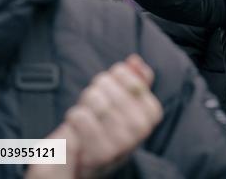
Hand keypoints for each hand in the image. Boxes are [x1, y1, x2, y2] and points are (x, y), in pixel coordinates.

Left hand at [28, 55, 162, 178]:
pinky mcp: (100, 156)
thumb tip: (134, 60)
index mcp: (151, 114)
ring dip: (84, 102)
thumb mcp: (125, 102)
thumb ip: (135, 79)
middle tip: (94, 102)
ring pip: (96, 100)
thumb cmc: (107, 127)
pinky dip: (74, 117)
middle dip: (96, 88)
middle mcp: (140, 131)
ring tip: (86, 114)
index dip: (115, 77)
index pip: (130, 77)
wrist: (87, 164)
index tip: (111, 88)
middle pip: (108, 86)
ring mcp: (122, 145)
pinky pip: (82, 117)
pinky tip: (77, 125)